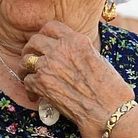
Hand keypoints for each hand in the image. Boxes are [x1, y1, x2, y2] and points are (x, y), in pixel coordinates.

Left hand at [21, 21, 135, 137]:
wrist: (108, 111)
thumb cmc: (110, 89)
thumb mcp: (98, 59)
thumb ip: (80, 51)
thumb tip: (70, 53)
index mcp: (76, 40)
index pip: (51, 27)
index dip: (44, 35)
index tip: (44, 43)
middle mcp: (60, 49)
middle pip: (34, 41)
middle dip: (31, 50)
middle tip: (32, 59)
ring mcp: (49, 65)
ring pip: (26, 60)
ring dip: (27, 69)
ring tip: (29, 77)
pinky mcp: (41, 83)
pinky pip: (26, 81)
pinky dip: (29, 89)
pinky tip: (35, 96)